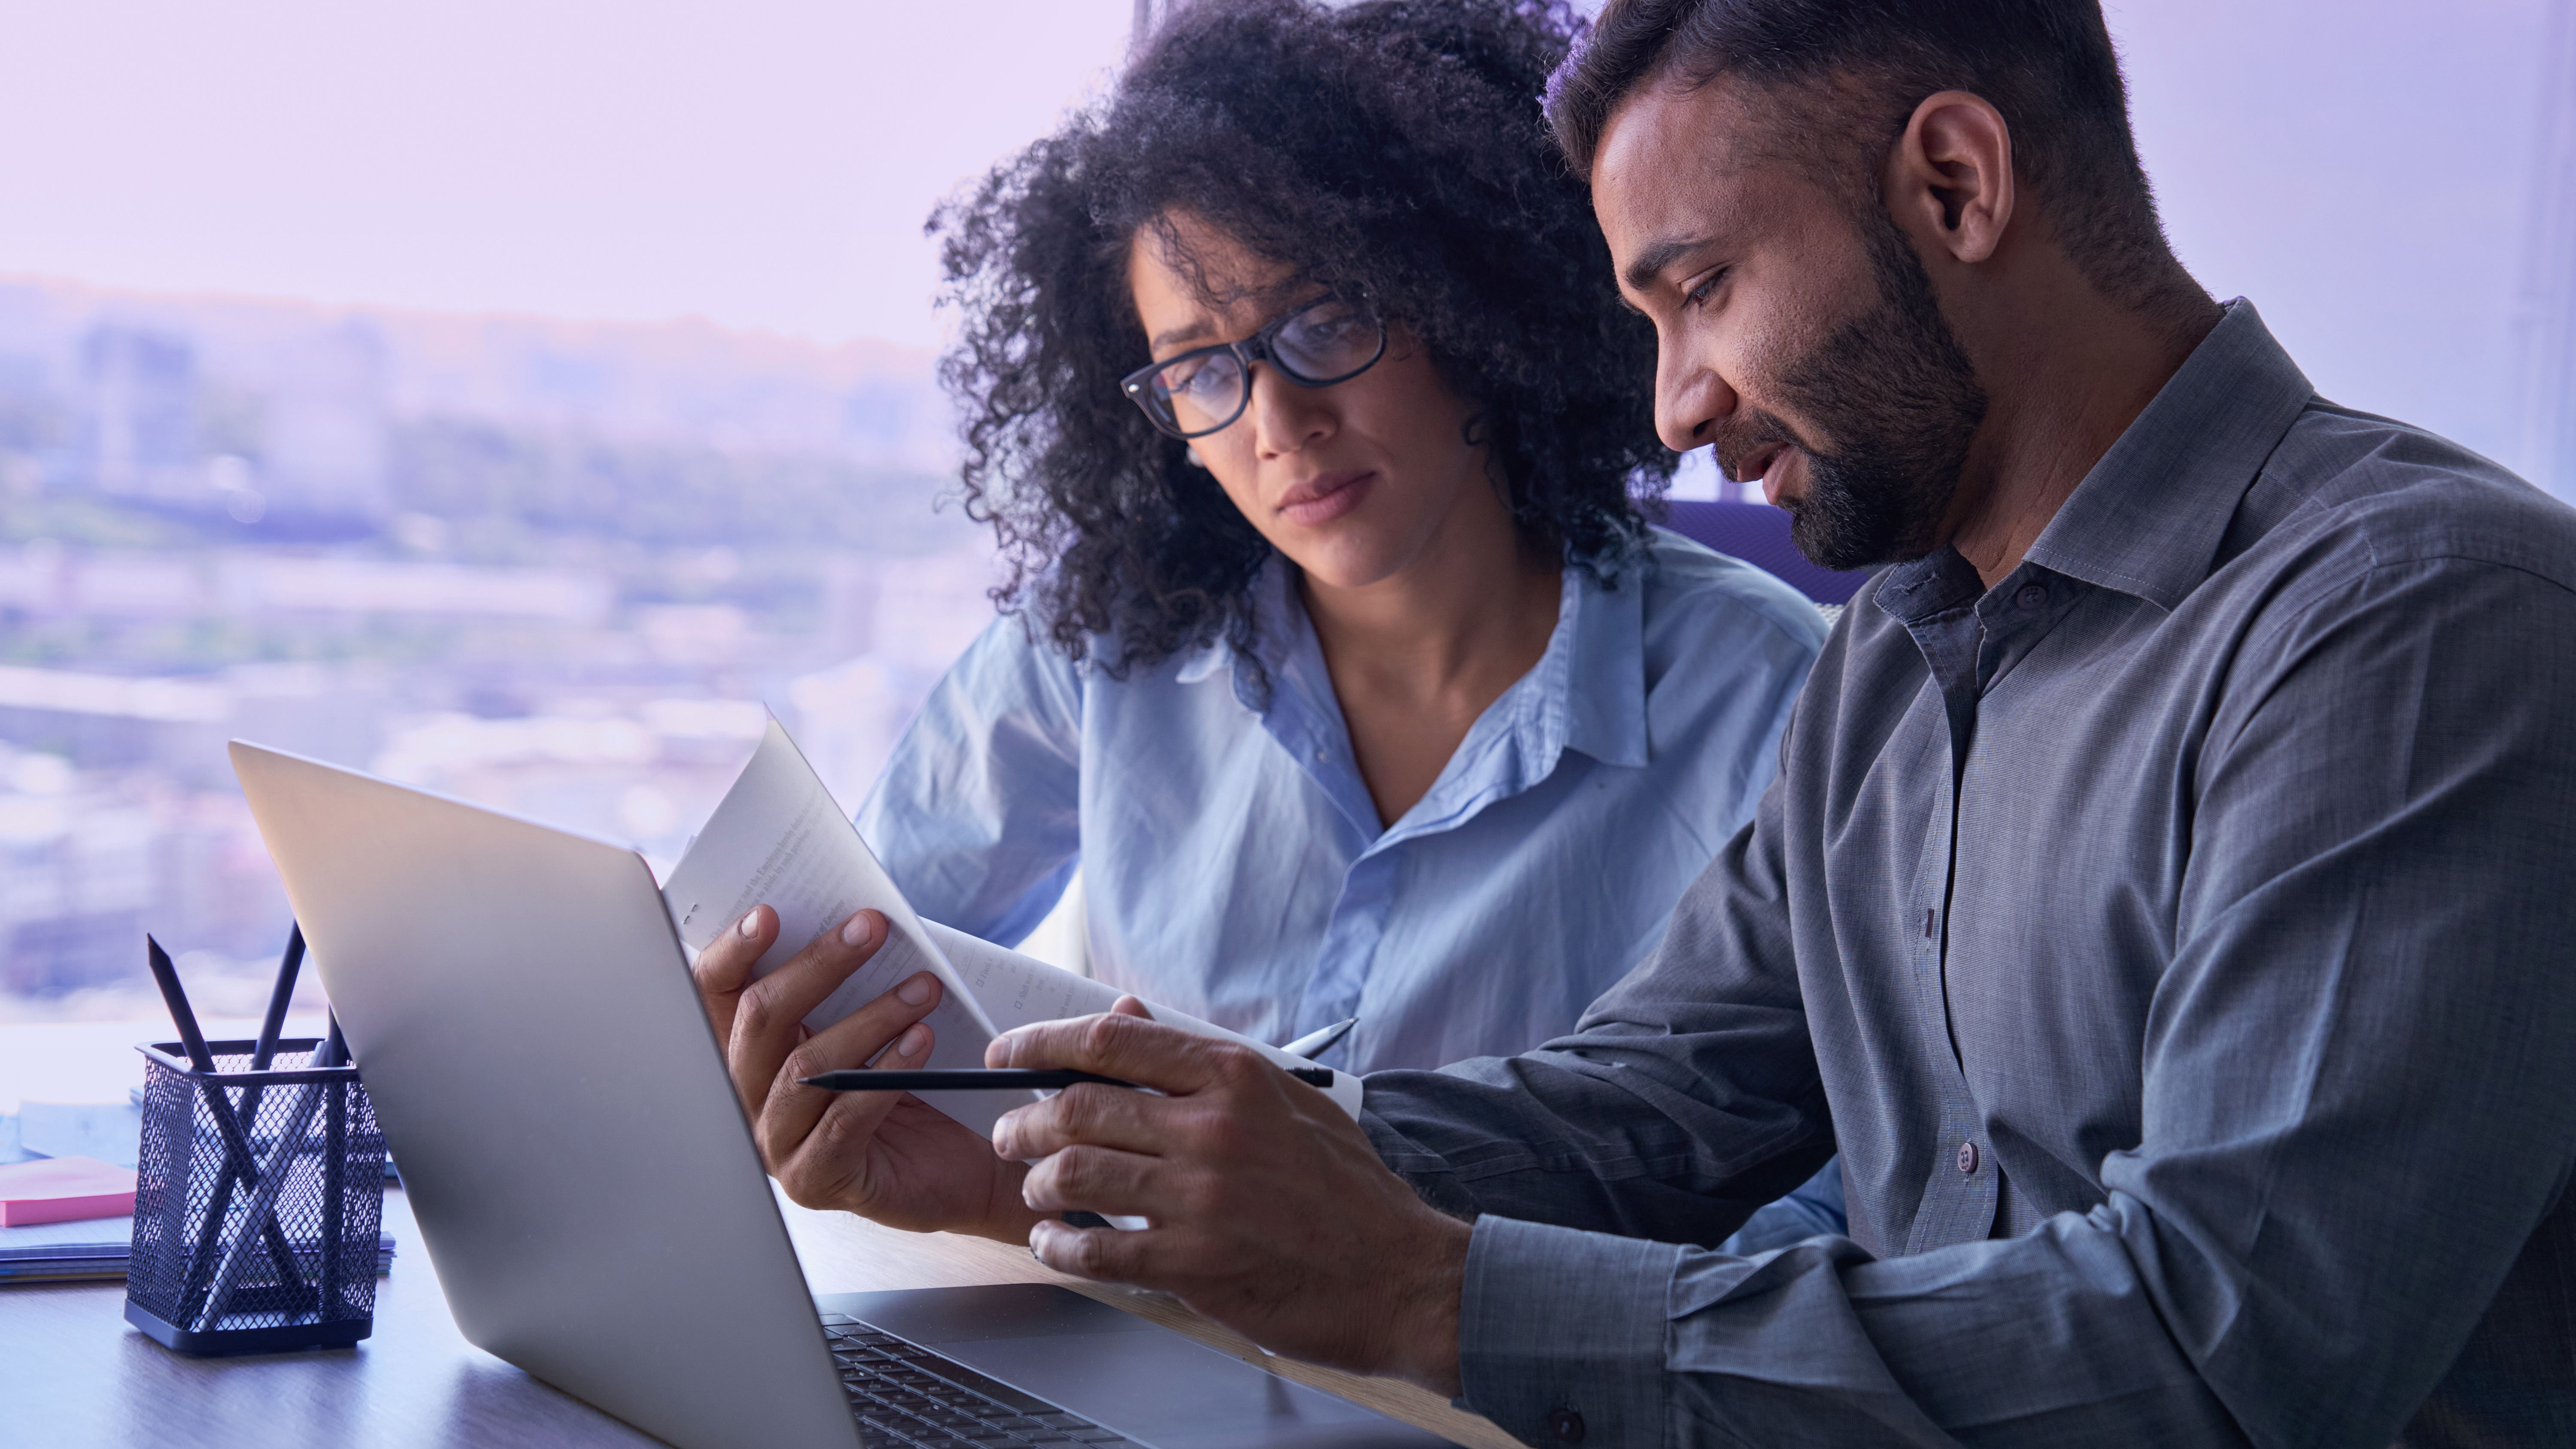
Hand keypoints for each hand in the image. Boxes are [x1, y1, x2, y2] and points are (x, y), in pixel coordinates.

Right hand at [691, 904, 1045, 1241]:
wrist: (960, 1166)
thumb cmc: (911, 1084)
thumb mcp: (870, 1024)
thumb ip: (846, 984)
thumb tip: (855, 920)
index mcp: (749, 1051)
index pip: (716, 995)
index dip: (733, 952)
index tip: (769, 913)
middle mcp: (748, 1097)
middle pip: (761, 1020)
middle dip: (818, 965)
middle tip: (873, 928)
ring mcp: (776, 1144)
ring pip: (806, 1067)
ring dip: (870, 1017)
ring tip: (923, 987)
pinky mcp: (816, 1180)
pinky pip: (843, 1119)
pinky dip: (885, 1074)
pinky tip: (922, 1041)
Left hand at [986, 1010, 1470, 1393]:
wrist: (1400, 1273)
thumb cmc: (1344, 1188)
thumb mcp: (1284, 1101)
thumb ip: (1200, 1063)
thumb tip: (1126, 1017)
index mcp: (1234, 1078)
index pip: (1110, 1042)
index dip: (1040, 1042)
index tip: (1006, 1053)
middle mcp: (1213, 1128)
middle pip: (1078, 1107)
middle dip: (1024, 1121)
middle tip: (1009, 1134)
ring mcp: (1202, 1197)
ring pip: (1074, 1174)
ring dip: (1036, 1183)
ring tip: (1034, 1190)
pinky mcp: (1195, 1263)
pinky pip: (1096, 1249)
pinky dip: (1059, 1246)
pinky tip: (1054, 1244)